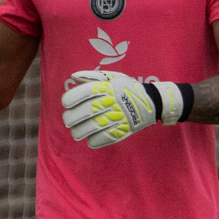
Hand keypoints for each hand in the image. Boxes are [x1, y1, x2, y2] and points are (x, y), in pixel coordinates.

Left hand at [61, 70, 185, 148]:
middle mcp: (113, 101)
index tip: (66, 103)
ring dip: (80, 132)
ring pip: (94, 126)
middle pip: (87, 110)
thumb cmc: (126, 88)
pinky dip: (94, 141)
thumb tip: (73, 77)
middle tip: (68, 121)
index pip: (85, 92)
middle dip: (72, 118)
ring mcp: (120, 116)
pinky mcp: (125, 129)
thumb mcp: (112, 77)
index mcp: (108, 87)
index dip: (71, 98)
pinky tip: (90, 140)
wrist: (152, 101)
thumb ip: (92, 77)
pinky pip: (106, 137)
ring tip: (76, 133)